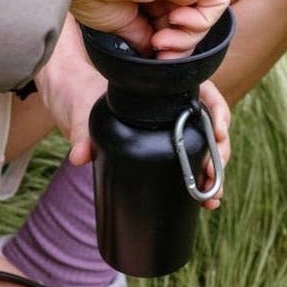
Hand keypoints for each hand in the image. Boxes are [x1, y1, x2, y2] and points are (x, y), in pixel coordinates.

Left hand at [35, 18, 231, 211]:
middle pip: (209, 125)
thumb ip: (82, 130)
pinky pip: (188, 159)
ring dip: (213, 172)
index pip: (205, 93)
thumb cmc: (78, 94)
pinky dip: (198, 179)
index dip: (217, 113)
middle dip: (218, 154)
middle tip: (211, 179)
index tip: (218, 133)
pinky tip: (204, 200)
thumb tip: (80, 156)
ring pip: (204, 146)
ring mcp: (170, 126)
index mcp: (164, 85)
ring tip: (211, 198)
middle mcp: (173, 104)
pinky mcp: (162, 146)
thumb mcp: (81, 107)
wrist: (68, 102)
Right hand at [47, 0, 230, 57]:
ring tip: (160, 40)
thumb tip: (156, 54)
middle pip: (191, 19)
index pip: (172, 20)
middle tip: (158, 49)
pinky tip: (176, 23)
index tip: (152, 51)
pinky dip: (202, 22)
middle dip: (180, 44)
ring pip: (205, 13)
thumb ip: (142, 37)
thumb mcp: (121, 24)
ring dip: (187, 38)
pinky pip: (217, 1)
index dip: (169, 41)